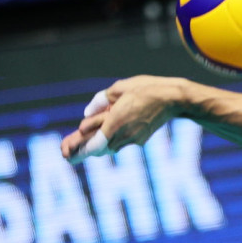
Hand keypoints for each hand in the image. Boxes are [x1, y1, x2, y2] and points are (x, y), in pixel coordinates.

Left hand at [63, 76, 185, 162]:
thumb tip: (86, 113)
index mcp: (116, 122)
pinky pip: (122, 142)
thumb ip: (100, 101)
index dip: (81, 150)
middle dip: (84, 150)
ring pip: (110, 147)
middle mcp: (124, 135)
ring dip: (98, 145)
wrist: (174, 99)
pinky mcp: (141, 139)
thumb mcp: (119, 87)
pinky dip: (112, 139)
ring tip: (81, 144)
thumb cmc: (147, 89)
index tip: (68, 154)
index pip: (95, 145)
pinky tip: (107, 133)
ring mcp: (134, 139)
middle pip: (100, 149)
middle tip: (67, 154)